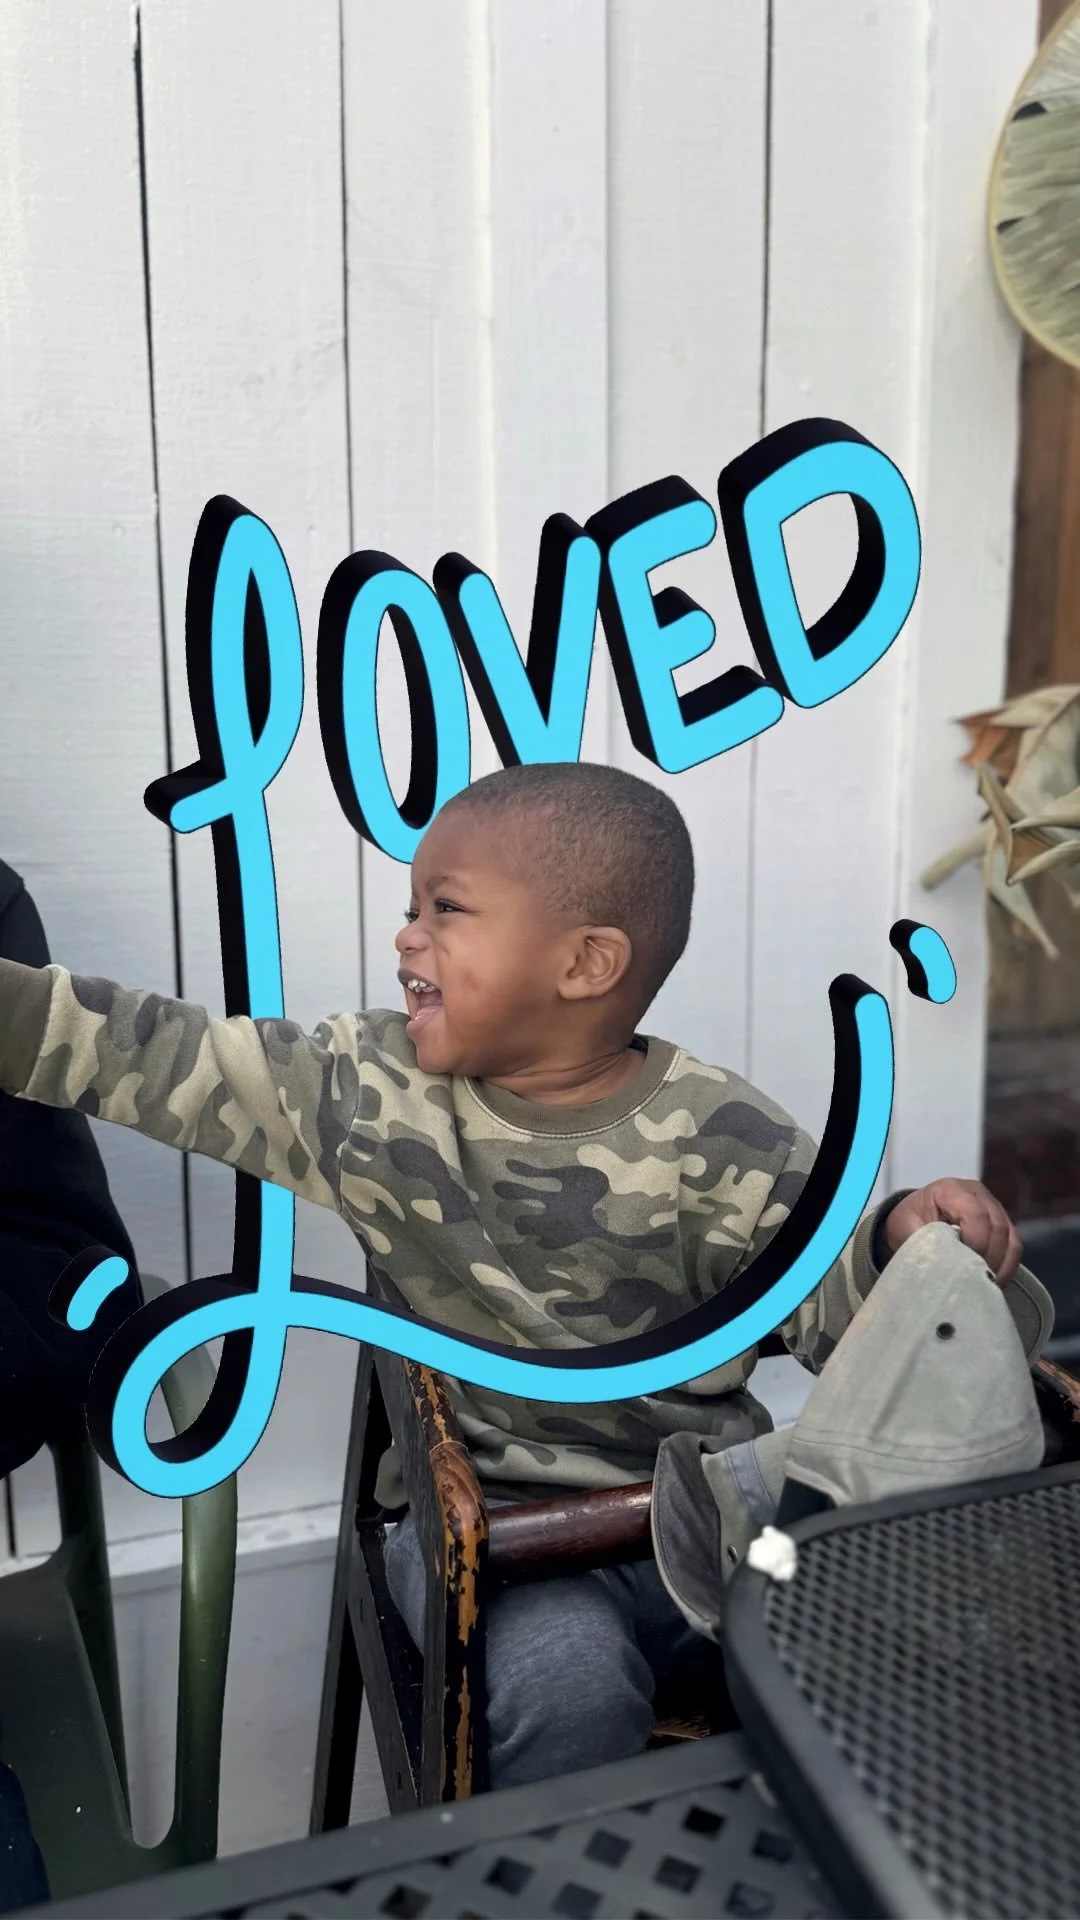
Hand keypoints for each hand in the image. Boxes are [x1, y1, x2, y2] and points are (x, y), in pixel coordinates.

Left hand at [884, 1178, 1022, 1287]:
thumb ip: (923, 1243)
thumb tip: (943, 1266)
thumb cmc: (909, 1221)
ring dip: (999, 1265)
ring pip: (1010, 1238)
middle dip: (988, 1258)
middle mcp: (977, 1193)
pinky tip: (992, 1281)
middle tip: (974, 1280)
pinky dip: (1006, 1267)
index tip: (963, 1266)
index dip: (975, 1242)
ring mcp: (993, 1207)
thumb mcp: (905, 1229)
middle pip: (997, 1227)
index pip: (976, 1214)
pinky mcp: (1002, 1223)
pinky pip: (1014, 1247)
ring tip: (983, 1284)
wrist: (915, 1217)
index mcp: (951, 1190)